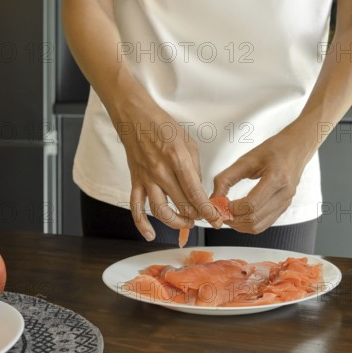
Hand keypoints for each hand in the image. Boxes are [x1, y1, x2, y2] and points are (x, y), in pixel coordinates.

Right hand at [116, 105, 222, 240]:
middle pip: (181, 205)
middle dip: (197, 216)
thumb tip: (199, 192)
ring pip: (160, 211)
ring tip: (187, 223)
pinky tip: (151, 234)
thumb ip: (195, 170)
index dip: (207, 211)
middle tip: (205, 218)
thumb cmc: (164, 128)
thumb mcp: (189, 144)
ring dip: (176, 222)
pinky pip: (135, 207)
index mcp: (178, 159)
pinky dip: (142, 224)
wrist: (136, 118)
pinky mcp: (135, 181)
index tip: (217, 219)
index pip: (195, 193)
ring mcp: (146, 178)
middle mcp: (161, 171)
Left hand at [212, 125, 313, 233]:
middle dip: (232, 219)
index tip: (219, 203)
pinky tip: (239, 215)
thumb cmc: (273, 150)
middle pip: (253, 219)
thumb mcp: (246, 159)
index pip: (250, 205)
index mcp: (276, 178)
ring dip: (239, 224)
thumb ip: (226, 178)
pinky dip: (248, 224)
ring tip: (227, 213)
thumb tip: (214, 198)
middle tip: (219, 211)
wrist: (296, 148)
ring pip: (258, 226)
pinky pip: (264, 224)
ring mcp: (286, 203)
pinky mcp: (284, 208)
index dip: (231, 209)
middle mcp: (284, 194)